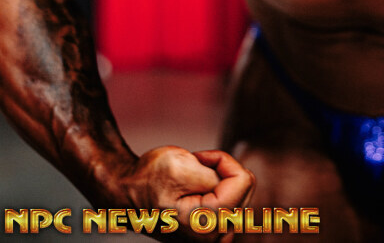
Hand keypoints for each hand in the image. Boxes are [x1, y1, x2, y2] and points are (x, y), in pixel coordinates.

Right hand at [119, 146, 254, 239]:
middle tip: (194, 169)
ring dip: (220, 179)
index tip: (199, 160)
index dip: (223, 160)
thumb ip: (217, 175)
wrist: (127, 193)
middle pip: (245, 187)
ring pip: (241, 193)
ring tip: (193, 181)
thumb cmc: (149, 178)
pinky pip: (234, 201)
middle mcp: (212, 238)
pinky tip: (200, 191)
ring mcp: (213, 239)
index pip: (243, 179)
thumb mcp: (183, 164)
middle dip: (222, 170)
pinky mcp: (212, 234)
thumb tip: (243, 181)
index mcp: (206, 223)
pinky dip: (221, 189)